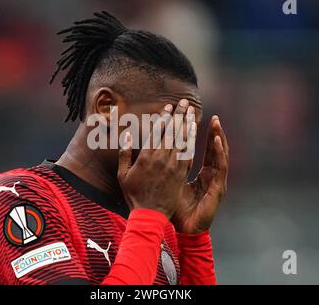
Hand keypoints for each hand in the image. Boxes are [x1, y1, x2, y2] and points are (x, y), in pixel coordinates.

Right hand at [117, 99, 196, 217]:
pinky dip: (192, 141)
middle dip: (179, 116)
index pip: (157, 133)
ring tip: (192, 112)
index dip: (164, 118)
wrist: (150, 215)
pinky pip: (188, 153)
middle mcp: (161, 159)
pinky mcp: (181, 174)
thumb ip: (125, 154)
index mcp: (146, 158)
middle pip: (172, 133)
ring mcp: (173, 166)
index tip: (169, 107)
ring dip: (187, 125)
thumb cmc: (134, 195)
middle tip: (185, 103)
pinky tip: (195, 131)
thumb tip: (127, 137)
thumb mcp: (123, 175)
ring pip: (182, 141)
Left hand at [171, 115, 228, 233]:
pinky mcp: (218, 188)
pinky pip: (220, 167)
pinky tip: (216, 140)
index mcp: (199, 173)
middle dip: (209, 130)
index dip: (195, 133)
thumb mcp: (169, 184)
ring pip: (218, 154)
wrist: (186, 230)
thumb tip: (154, 152)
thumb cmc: (176, 209)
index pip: (199, 148)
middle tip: (207, 114)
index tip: (190, 116)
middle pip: (211, 148)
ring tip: (215, 122)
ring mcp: (215, 180)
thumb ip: (166, 169)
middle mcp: (209, 174)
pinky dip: (219, 153)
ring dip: (217, 137)